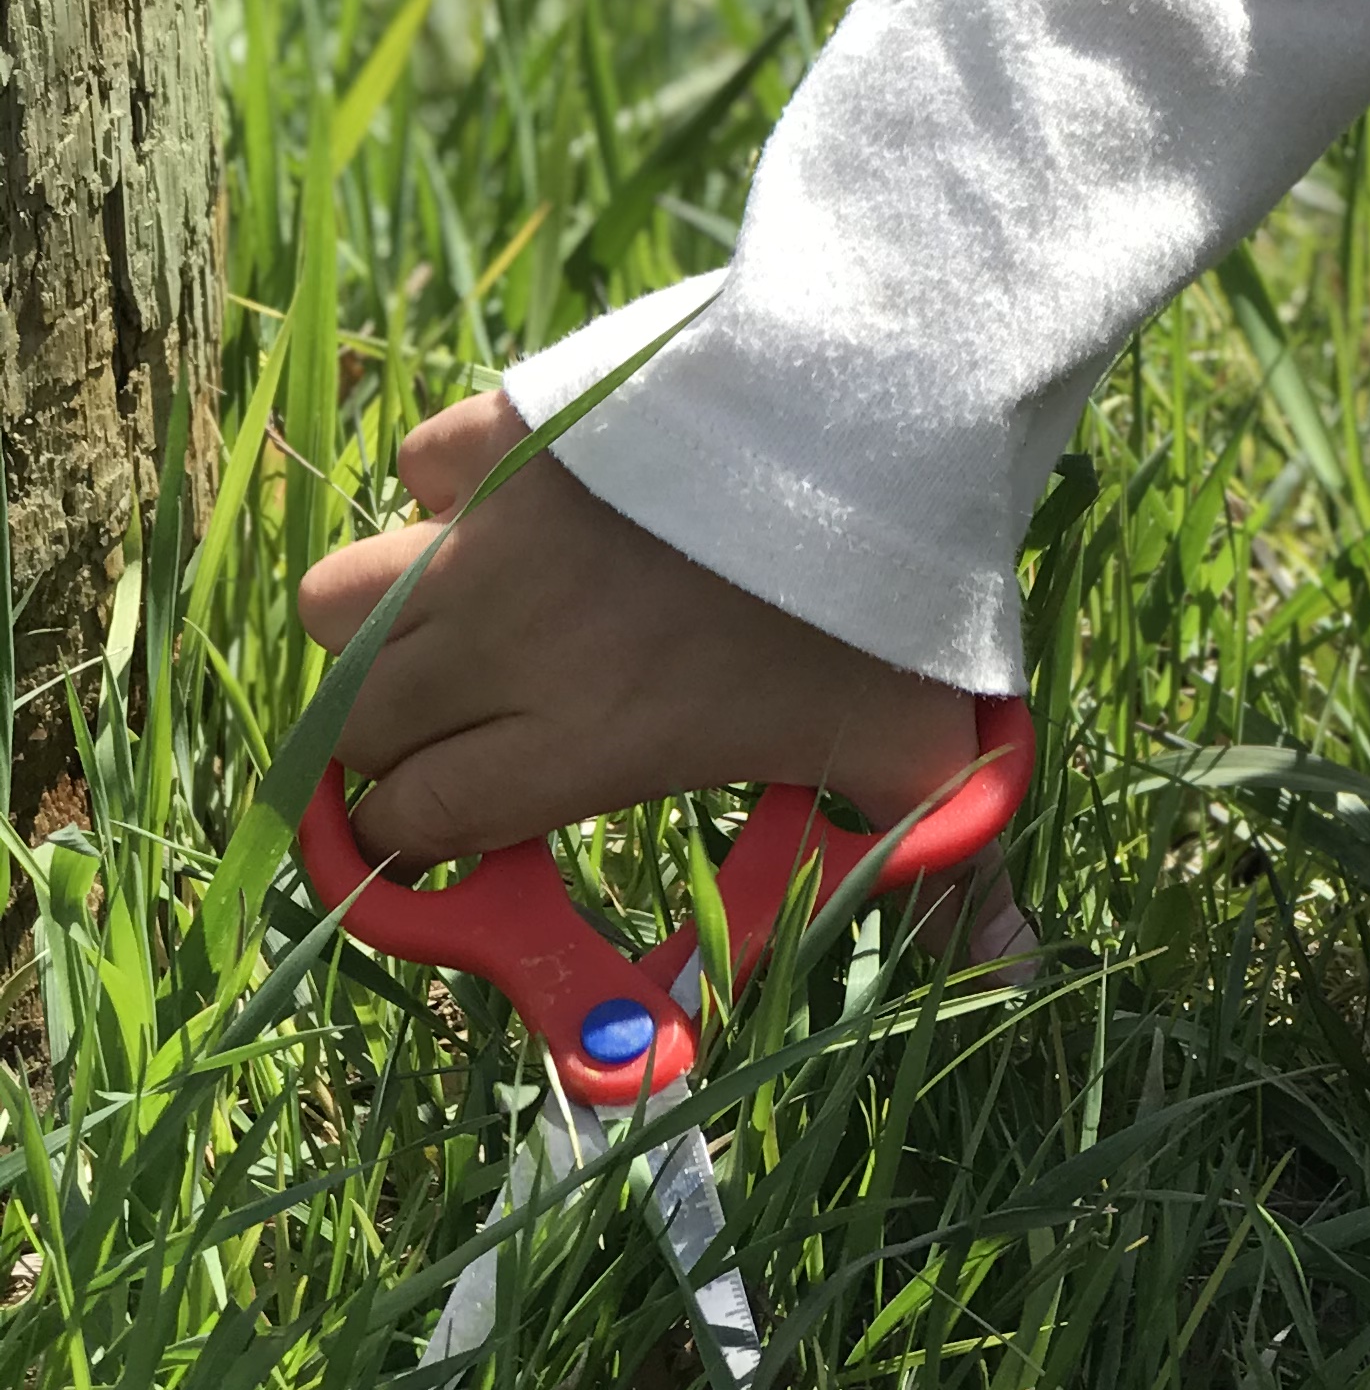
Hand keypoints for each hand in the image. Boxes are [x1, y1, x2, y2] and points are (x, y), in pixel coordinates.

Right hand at [296, 391, 982, 868]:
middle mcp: (502, 648)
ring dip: (378, 626)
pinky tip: (512, 503)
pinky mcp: (504, 428)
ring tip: (448, 629)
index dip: (415, 842)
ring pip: (339, 602)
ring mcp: (487, 533)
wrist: (872, 416)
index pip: (420, 822)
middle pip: (358, 725)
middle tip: (443, 741)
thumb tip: (1011, 973)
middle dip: (385, 749)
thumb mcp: (915, 742)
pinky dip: (441, 488)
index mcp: (576, 743)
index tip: (442, 838)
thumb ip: (937, 865)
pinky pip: (416, 467)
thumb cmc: (885, 596)